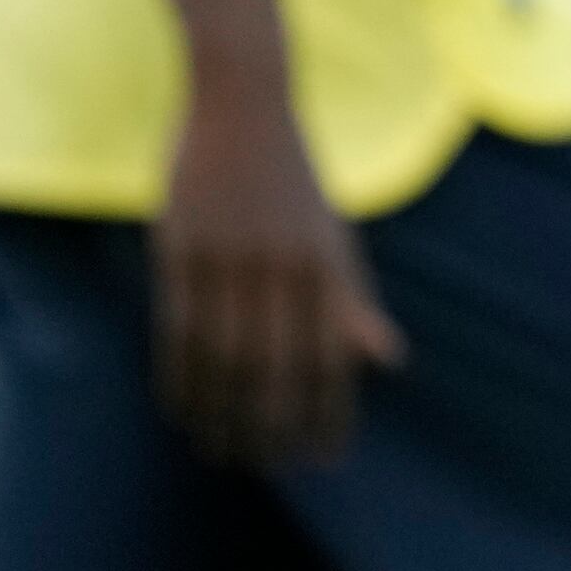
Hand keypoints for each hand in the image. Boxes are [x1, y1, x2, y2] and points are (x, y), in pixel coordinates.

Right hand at [155, 72, 404, 469]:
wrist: (244, 105)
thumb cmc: (294, 179)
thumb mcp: (336, 236)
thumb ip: (354, 303)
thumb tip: (389, 361)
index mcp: (331, 267)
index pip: (333, 361)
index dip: (330, 414)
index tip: (323, 458)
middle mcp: (287, 269)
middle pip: (278, 370)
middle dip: (272, 426)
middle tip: (264, 465)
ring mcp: (234, 260)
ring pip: (227, 359)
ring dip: (223, 414)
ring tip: (221, 451)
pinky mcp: (185, 251)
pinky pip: (181, 330)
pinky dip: (182, 378)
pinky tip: (182, 410)